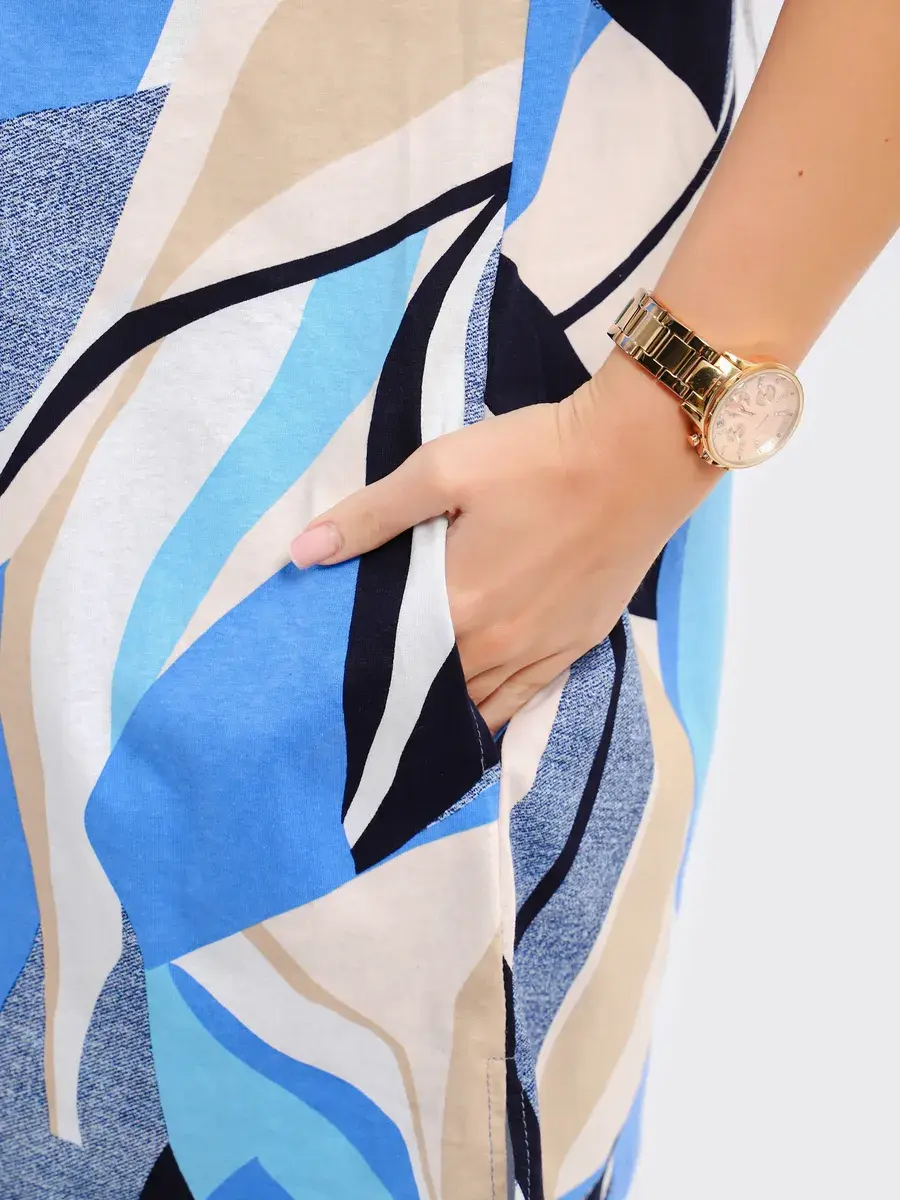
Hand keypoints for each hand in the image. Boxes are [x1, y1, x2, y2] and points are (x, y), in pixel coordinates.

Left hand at [289, 351, 720, 731]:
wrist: (639, 456)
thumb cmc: (537, 456)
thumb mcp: (443, 469)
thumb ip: (371, 515)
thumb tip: (303, 553)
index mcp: (457, 604)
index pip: (391, 661)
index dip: (360, 671)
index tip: (332, 678)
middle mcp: (498, 644)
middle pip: (432, 688)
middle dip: (397, 693)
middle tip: (363, 695)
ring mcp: (542, 650)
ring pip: (477, 703)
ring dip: (440, 710)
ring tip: (407, 716)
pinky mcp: (576, 643)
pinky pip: (523, 702)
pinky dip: (491, 715)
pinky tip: (469, 724)